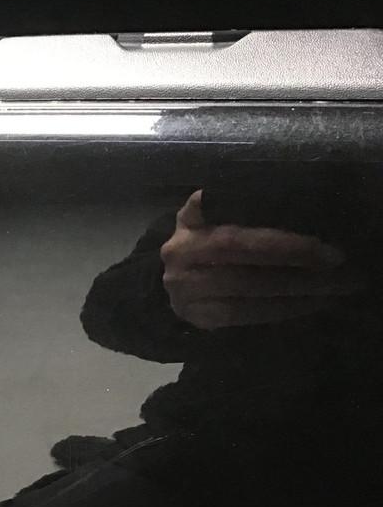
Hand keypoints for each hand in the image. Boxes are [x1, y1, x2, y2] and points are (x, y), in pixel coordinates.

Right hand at [160, 190, 363, 329]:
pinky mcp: (196, 318)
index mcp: (188, 231)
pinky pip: (243, 317)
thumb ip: (224, 202)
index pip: (238, 241)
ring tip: (332, 290)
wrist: (168, 278)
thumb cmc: (200, 238)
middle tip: (339, 272)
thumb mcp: (205, 214)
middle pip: (245, 273)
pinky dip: (279, 311)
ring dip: (294, 295)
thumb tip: (265, 187)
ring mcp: (185, 295)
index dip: (282, 246)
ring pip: (247, 298)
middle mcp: (181, 264)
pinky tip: (308, 305)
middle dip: (297, 273)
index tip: (324, 249)